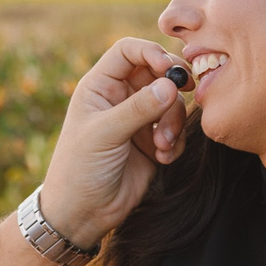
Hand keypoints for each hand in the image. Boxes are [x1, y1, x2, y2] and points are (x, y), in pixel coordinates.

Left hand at [36, 38, 187, 245]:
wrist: (83, 214)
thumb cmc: (79, 169)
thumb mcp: (105, 135)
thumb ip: (138, 109)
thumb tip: (171, 84)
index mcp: (100, 86)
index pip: (128, 51)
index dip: (151, 52)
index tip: (170, 69)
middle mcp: (120, 98)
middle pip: (158, 73)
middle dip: (172, 89)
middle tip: (185, 96)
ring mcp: (138, 119)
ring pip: (172, 103)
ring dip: (174, 122)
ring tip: (161, 145)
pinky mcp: (153, 142)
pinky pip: (177, 129)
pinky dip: (175, 141)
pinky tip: (162, 158)